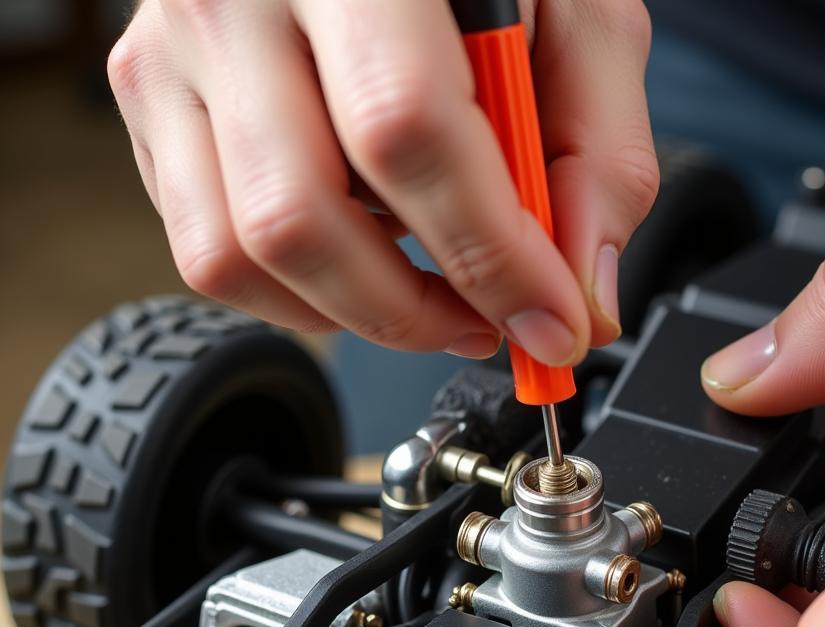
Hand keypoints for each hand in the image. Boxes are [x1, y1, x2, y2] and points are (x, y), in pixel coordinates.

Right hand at [108, 0, 656, 360]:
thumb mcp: (579, 21)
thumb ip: (599, 155)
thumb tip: (582, 300)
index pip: (404, 128)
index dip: (487, 254)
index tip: (550, 322)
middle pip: (299, 216)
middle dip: (412, 311)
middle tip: (487, 324)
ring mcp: (175, 51)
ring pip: (237, 254)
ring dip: (355, 313)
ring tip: (432, 297)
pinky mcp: (152, 104)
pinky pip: (211, 252)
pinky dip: (303, 292)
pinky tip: (365, 255)